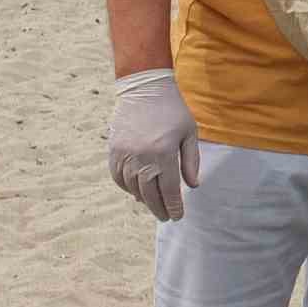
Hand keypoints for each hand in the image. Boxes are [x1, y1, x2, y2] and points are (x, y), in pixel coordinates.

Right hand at [108, 69, 200, 220]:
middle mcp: (142, 157)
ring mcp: (125, 154)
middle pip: (149, 193)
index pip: (169, 189)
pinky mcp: (114, 150)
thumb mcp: (189, 133)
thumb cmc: (173, 111)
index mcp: (164, 153)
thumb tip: (193, 186)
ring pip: (132, 187)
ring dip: (143, 199)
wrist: (144, 88)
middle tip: (165, 217)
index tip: (177, 216)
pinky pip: (118, 176)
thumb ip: (191, 161)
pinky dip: (126, 187)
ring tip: (153, 206)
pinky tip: (136, 191)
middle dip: (159, 208)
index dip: (174, 205)